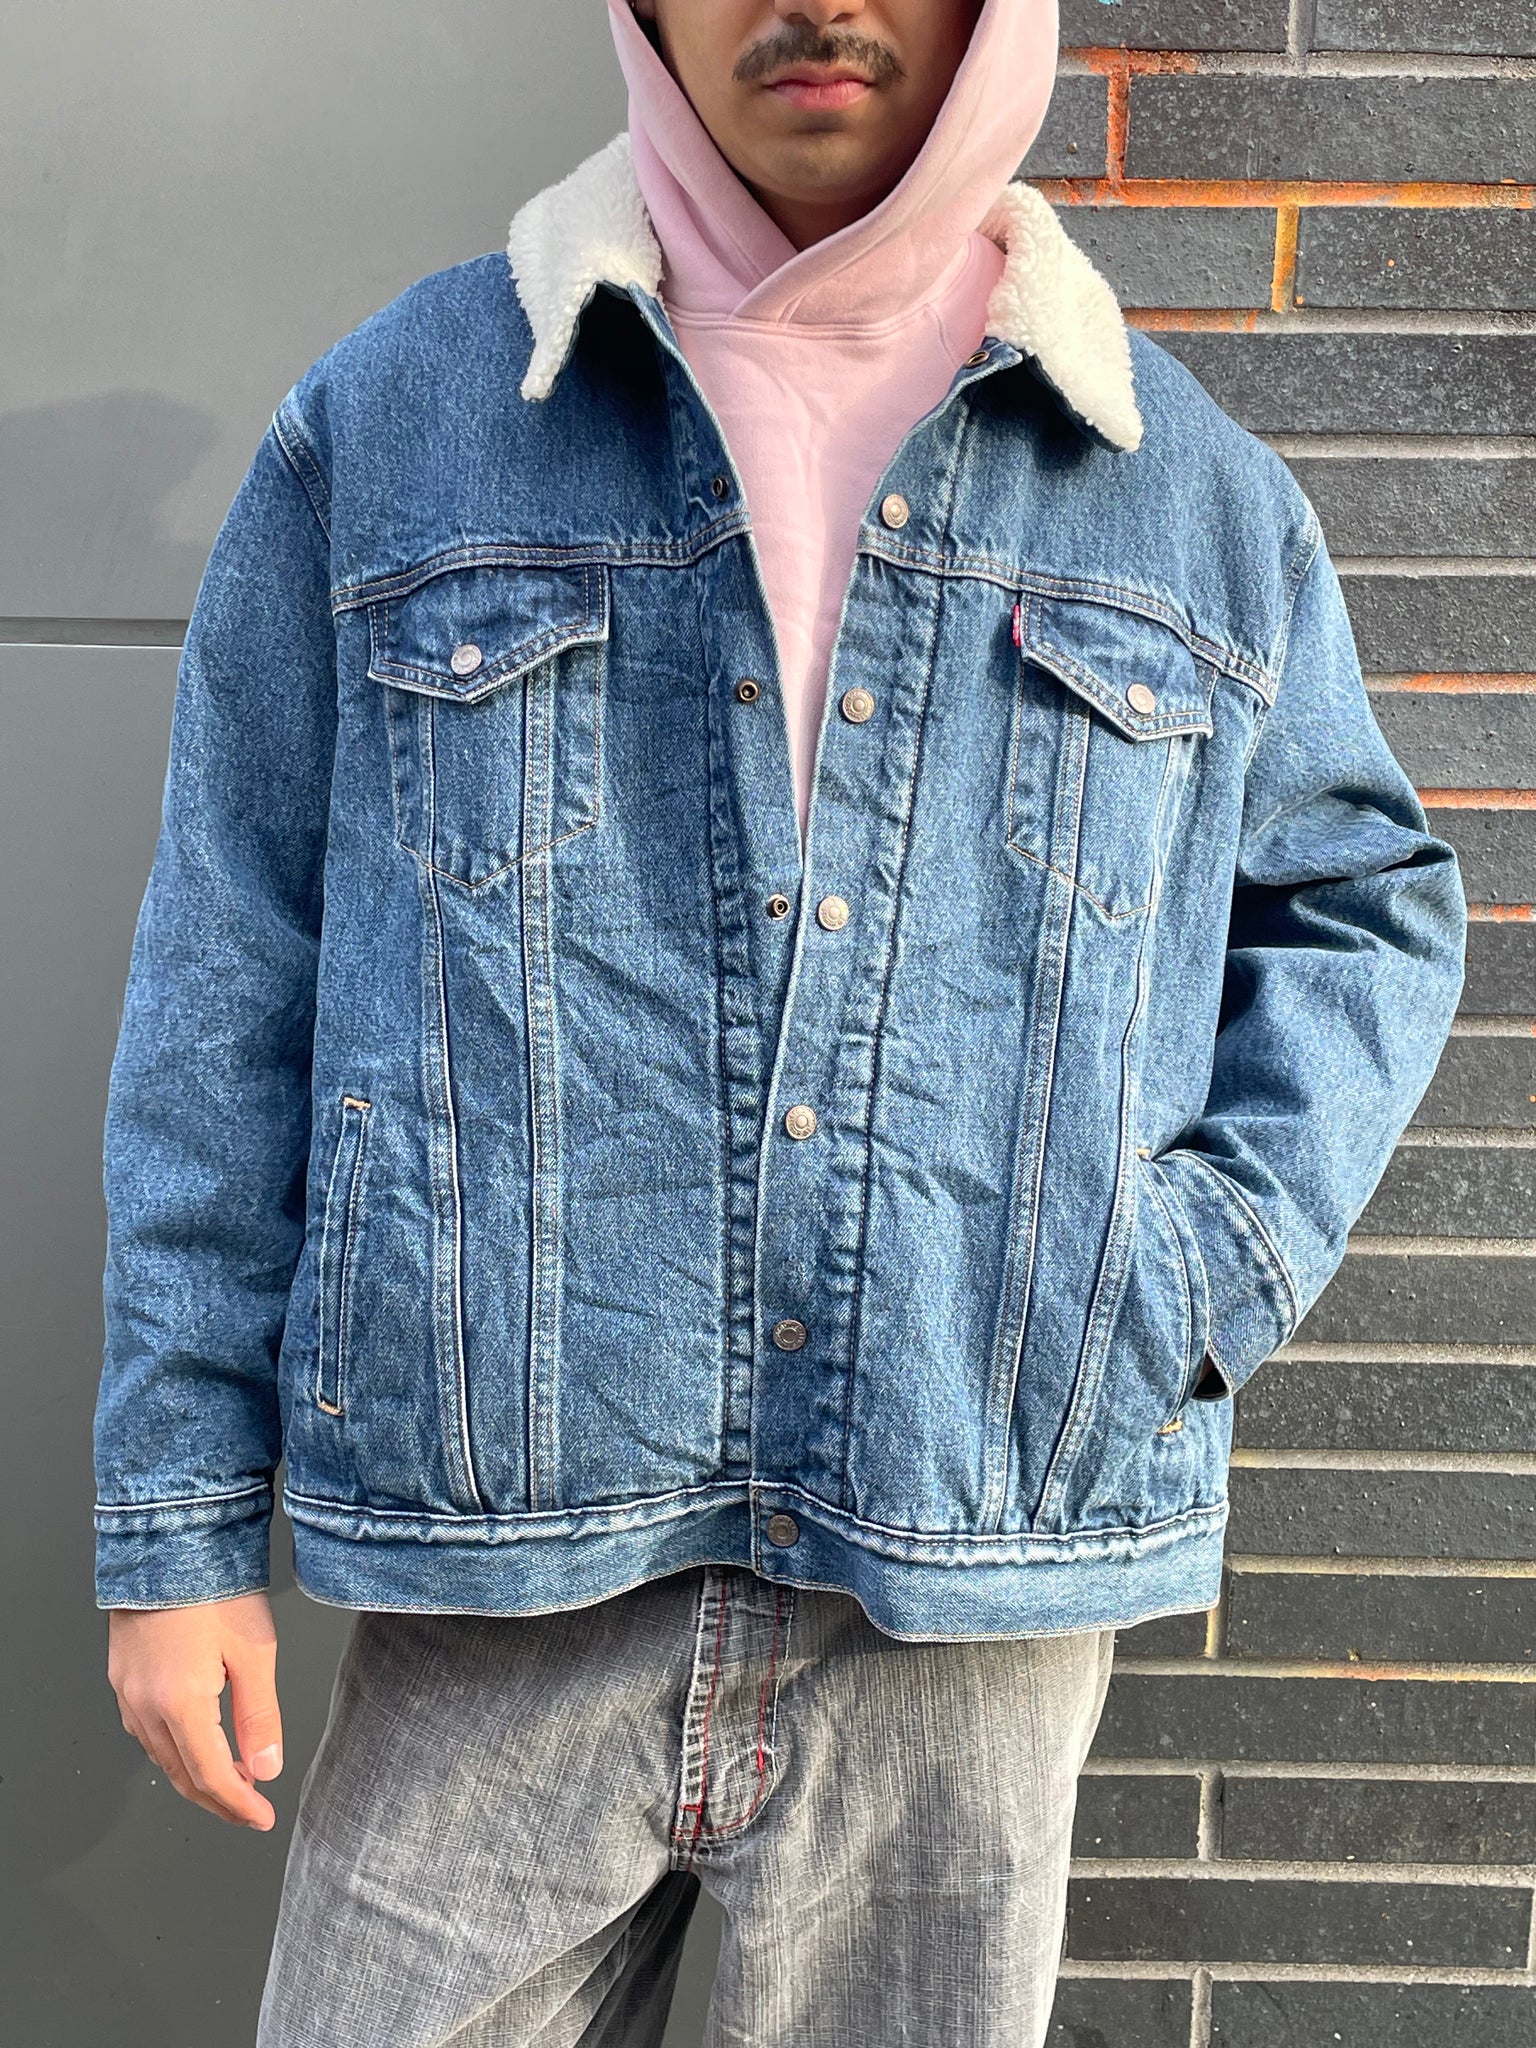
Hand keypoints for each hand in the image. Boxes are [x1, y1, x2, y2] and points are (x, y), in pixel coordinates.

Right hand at [107, 1591, 282, 1828]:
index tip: (261, 1818)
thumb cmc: (213, 1587)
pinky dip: (174, 1749)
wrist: (169, 1541)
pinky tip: (196, 1744)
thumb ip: (260, 1716)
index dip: (238, 1805)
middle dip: (217, 1799)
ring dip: (194, 1776)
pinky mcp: (121, 1676)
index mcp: (179, 1703)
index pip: (211, 1777)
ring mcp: (127, 1691)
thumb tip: (265, 1769)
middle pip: (181, 1774)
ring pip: (160, 1756)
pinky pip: (145, 1731)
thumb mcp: (254, 1652)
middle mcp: (144, 1704)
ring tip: (232, 1779)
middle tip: (249, 1809)